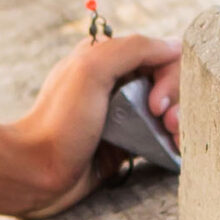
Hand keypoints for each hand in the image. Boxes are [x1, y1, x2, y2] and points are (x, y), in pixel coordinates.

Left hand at [9, 32, 182, 218]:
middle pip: (170, 82)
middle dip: (179, 103)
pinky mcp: (127, 143)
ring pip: (170, 110)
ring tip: (177, 142)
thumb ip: (132, 49)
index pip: (160, 54)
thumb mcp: (91, 71)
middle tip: (170, 126)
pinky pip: (161, 136)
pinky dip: (174, 140)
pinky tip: (176, 150)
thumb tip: (174, 46)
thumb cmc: (59, 122)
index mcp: (107, 58)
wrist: (37, 173)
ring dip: (182, 124)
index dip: (170, 77)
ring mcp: (123, 114)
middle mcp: (116, 82)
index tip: (157, 104)